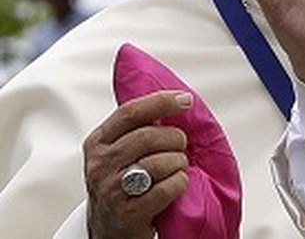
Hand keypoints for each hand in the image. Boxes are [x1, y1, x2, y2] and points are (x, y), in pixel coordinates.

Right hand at [83, 91, 191, 238]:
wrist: (110, 229)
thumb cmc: (121, 185)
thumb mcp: (119, 152)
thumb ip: (139, 127)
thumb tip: (177, 100)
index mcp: (99, 143)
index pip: (131, 112)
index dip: (161, 102)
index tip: (184, 100)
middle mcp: (101, 164)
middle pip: (150, 136)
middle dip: (176, 139)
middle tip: (180, 147)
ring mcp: (111, 189)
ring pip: (161, 161)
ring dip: (179, 163)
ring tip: (176, 169)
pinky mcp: (128, 212)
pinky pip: (167, 187)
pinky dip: (179, 184)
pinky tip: (173, 185)